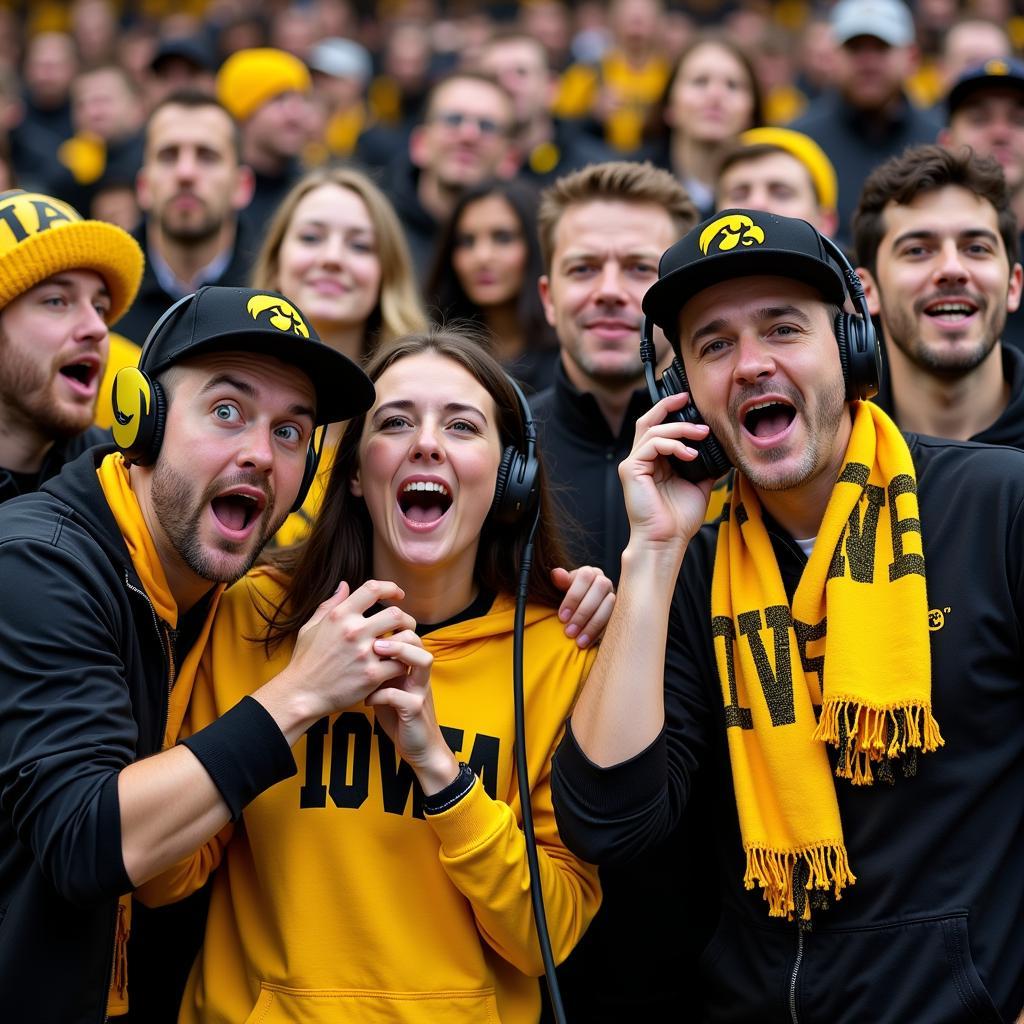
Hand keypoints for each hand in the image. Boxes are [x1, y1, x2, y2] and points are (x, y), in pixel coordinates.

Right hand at [283, 580, 417, 720]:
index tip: (398, 595)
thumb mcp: (311, 627)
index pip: (372, 589)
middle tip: (406, 626)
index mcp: (340, 616)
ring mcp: (364, 653)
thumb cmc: (305, 661)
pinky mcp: (372, 675)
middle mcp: (353, 631)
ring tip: (406, 645)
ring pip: (403, 638)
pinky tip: (398, 666)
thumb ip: (330, 604)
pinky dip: (403, 664)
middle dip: (406, 618)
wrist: (301, 694)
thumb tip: (344, 584)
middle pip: (396, 614)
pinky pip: (401, 664)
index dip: (390, 588)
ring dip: (409, 640)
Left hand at [366, 633, 458, 795]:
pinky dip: (380, 695)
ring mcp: (420, 691)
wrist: (420, 747)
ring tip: (376, 653)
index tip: (367, 626)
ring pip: (423, 660)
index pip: (407, 634)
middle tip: (372, 637)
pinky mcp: (416, 710)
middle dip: (396, 633)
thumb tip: (355, 650)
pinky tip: (366, 700)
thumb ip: (378, 669)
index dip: (391, 626)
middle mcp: (419, 674)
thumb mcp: (387, 687)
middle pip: (418, 640)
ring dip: (399, 652)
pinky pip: (401, 696)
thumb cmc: (399, 715)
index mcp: (411, 667)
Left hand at [551, 566, 614, 647]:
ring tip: (578, 641)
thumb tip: (556, 574)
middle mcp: (605, 582)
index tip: (562, 617)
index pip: (585, 576)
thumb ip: (561, 582)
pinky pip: (614, 621)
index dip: (573, 597)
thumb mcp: (562, 590)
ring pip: (609, 605)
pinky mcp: (620, 613)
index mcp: (590, 573)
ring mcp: (615, 597)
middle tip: (569, 631)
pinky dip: (600, 633)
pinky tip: (588, 643)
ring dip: (592, 624)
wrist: (579, 613)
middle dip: (583, 612)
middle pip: (599, 589)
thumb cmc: (570, 600)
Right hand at [620, 393, 715, 553]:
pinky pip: (651, 444)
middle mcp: (641, 459)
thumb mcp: (699, 485)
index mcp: (654, 462)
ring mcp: (633, 464)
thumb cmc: (679, 519)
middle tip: (687, 398)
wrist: (666, 540)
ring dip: (679, 427)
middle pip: (648, 420)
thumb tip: (721, 451)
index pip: (658, 427)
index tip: (691, 402)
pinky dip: (672, 444)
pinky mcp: (631, 470)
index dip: (671, 411)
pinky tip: (690, 454)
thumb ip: (705, 466)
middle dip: (668, 405)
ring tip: (701, 434)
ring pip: (652, 430)